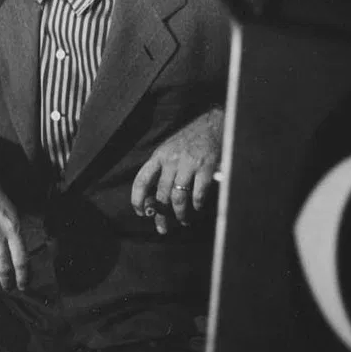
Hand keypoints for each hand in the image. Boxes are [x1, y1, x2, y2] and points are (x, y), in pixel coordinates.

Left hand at [131, 107, 223, 233]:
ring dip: (179, 213)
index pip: (141, 180)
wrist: (213, 124)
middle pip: (160, 194)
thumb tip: (155, 197)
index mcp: (159, 156)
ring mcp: (188, 164)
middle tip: (162, 227)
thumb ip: (162, 169)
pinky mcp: (206, 167)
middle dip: (160, 214)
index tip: (140, 212)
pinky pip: (198, 193)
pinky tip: (197, 207)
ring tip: (183, 220)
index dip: (138, 198)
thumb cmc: (190, 139)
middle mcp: (170, 160)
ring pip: (178, 196)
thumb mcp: (169, 149)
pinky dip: (197, 203)